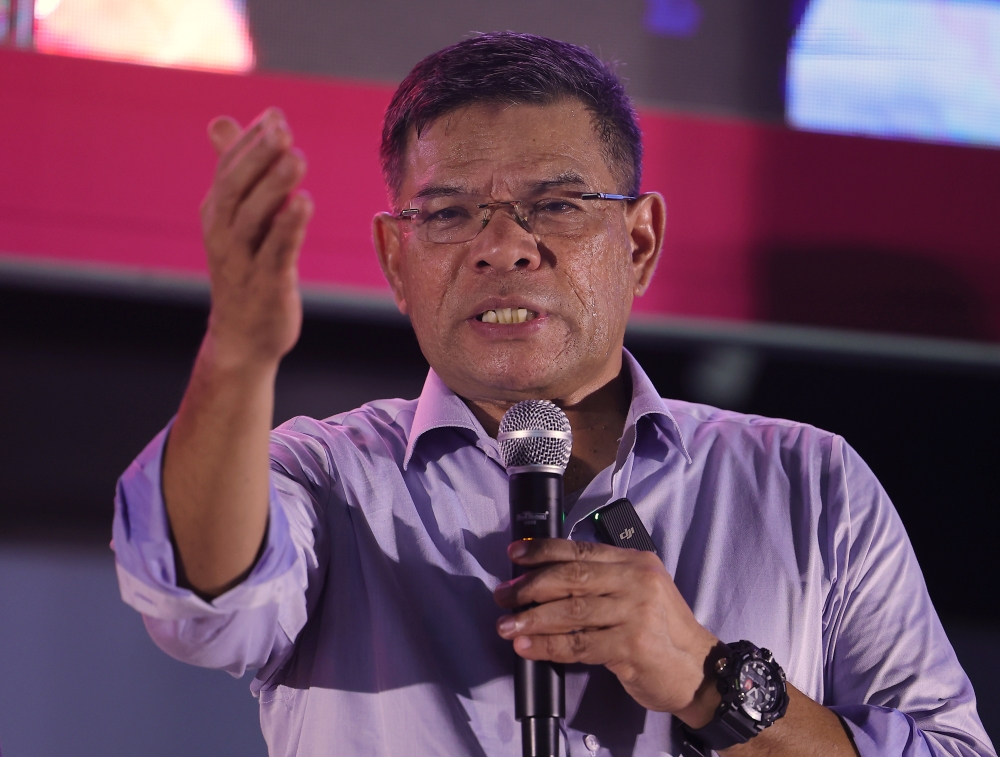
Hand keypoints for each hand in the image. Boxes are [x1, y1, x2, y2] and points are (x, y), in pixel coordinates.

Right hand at [199, 108, 312, 369]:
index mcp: (216, 214)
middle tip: (283, 129)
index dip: (251, 142)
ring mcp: (242, 261)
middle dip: (259, 156)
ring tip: (297, 158)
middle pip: (236, 188)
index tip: (276, 116)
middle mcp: (223, 234)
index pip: (229, 169)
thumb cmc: (245, 270)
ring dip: (274, 186)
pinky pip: (276, 252)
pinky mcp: (267, 285)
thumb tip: (221, 120)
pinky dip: (288, 226)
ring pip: (254, 218)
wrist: (242, 338)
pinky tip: (304, 203)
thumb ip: (234, 171)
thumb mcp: (235, 219)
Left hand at [494, 538, 721, 726]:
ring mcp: (636, 613)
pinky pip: (578, 644)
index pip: (580, 549)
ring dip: (532, 619)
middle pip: (571, 577)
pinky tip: (528, 647)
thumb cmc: (660, 630)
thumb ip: (602, 580)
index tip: (515, 554)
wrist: (698, 669)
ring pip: (571, 611)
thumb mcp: (638, 591)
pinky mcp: (631, 645)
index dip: (543, 551)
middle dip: (529, 586)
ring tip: (507, 626)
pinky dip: (547, 646)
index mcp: (635, 561)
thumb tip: (544, 578)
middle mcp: (636, 581)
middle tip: (503, 595)